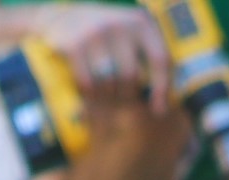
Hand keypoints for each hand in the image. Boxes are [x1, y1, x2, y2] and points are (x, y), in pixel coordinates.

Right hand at [39, 3, 168, 110]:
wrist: (67, 18)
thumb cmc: (107, 37)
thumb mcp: (131, 35)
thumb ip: (147, 58)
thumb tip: (160, 103)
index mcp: (141, 23)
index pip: (159, 59)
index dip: (161, 88)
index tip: (158, 111)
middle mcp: (120, 26)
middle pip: (130, 77)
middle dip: (126, 97)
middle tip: (120, 103)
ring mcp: (96, 35)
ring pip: (108, 84)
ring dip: (106, 98)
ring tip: (104, 99)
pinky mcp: (75, 47)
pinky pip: (87, 85)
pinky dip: (89, 96)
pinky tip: (89, 94)